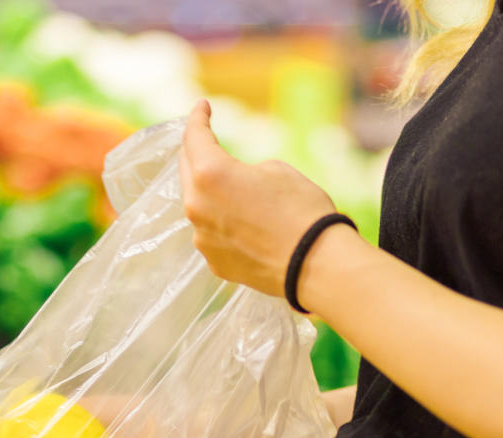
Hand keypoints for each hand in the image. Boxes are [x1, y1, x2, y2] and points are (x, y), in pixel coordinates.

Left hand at [179, 100, 339, 299]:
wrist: (315, 265)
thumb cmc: (301, 210)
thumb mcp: (276, 170)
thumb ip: (243, 169)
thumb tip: (234, 184)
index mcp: (209, 175)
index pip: (194, 137)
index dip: (198, 118)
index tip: (202, 107)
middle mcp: (196, 207)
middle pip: (187, 171)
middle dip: (197, 152)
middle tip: (207, 139)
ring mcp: (202, 238)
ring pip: (198, 205)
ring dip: (208, 191)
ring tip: (229, 184)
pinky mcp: (214, 262)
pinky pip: (211, 232)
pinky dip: (221, 221)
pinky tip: (242, 221)